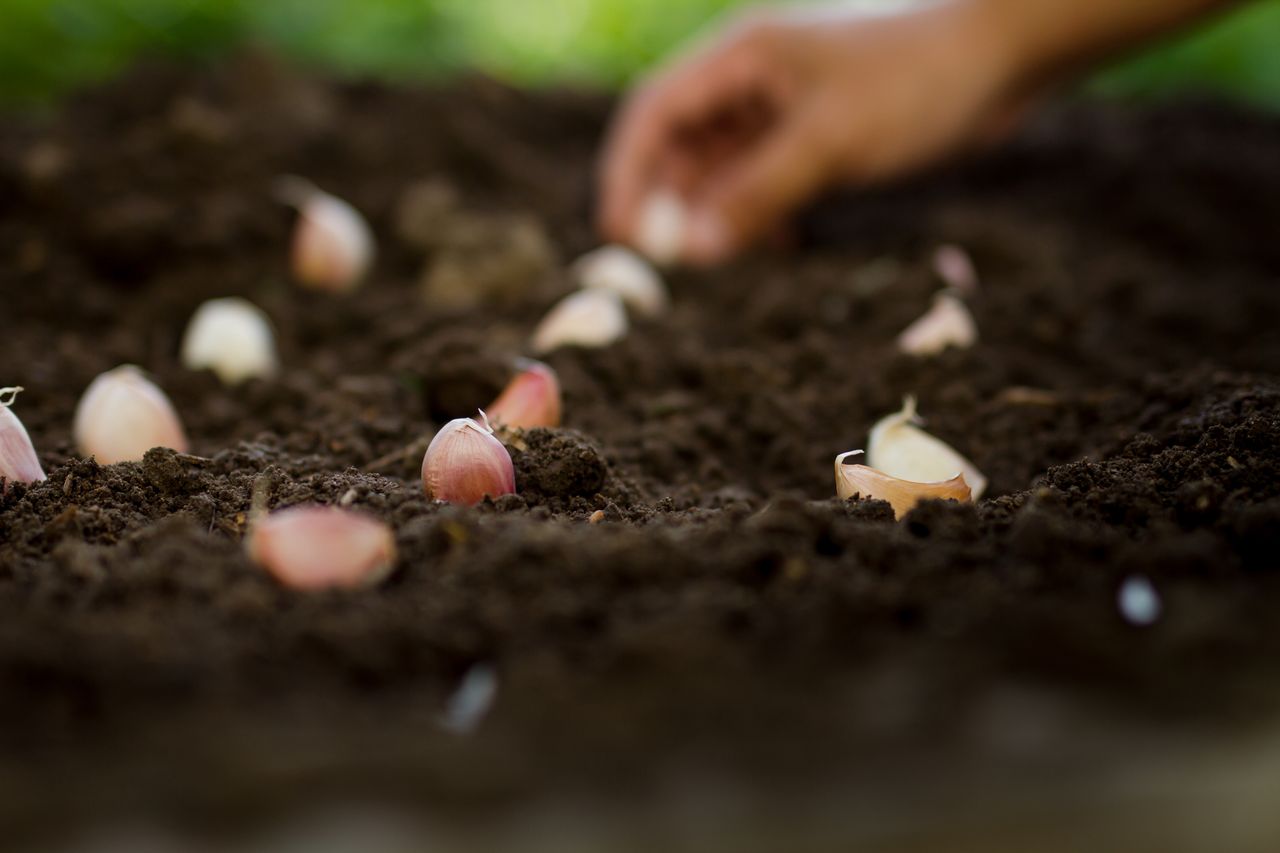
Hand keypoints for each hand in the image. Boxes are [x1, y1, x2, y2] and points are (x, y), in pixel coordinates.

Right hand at [598, 1, 1026, 264]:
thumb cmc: (914, 81)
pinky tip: (777, 246)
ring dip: (717, 217)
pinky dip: (760, 215)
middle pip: (681, 146)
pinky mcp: (816, 137)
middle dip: (670, 205)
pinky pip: (766, 181)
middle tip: (669, 268)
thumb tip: (693, 252)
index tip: (617, 233)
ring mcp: (783, 110)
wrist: (1001, 59)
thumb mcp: (829, 142)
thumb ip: (757, 195)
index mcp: (739, 58)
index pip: (654, 113)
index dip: (627, 173)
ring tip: (722, 266)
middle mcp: (751, 81)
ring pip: (723, 170)